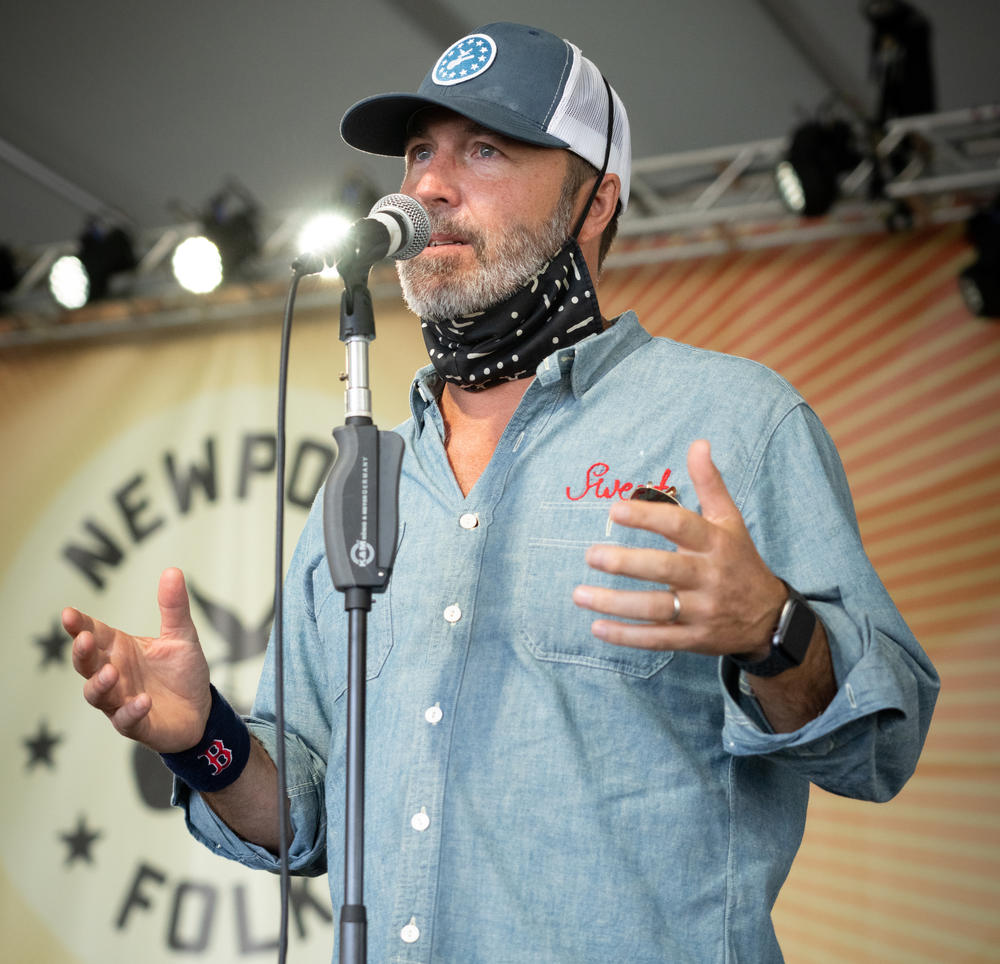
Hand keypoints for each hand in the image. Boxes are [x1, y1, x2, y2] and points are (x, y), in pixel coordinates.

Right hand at [62, 567, 211, 752]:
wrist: (200, 710)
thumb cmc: (183, 671)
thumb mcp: (182, 635)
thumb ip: (173, 607)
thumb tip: (172, 570)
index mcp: (120, 649)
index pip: (93, 633)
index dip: (79, 625)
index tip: (68, 613)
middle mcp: (114, 674)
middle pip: (87, 664)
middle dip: (81, 653)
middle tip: (83, 639)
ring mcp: (120, 701)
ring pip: (97, 694)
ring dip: (100, 684)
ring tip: (110, 672)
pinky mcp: (135, 724)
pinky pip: (126, 720)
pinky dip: (131, 711)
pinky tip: (143, 701)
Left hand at [573, 440, 786, 656]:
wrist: (768, 617)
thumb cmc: (739, 560)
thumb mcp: (730, 520)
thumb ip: (710, 483)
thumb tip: (698, 443)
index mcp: (715, 543)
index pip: (681, 526)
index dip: (648, 517)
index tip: (614, 509)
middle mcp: (708, 576)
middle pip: (665, 569)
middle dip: (626, 563)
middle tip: (591, 554)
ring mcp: (701, 610)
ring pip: (656, 608)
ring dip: (615, 603)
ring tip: (579, 593)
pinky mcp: (693, 639)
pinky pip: (658, 639)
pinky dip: (627, 636)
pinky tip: (597, 628)